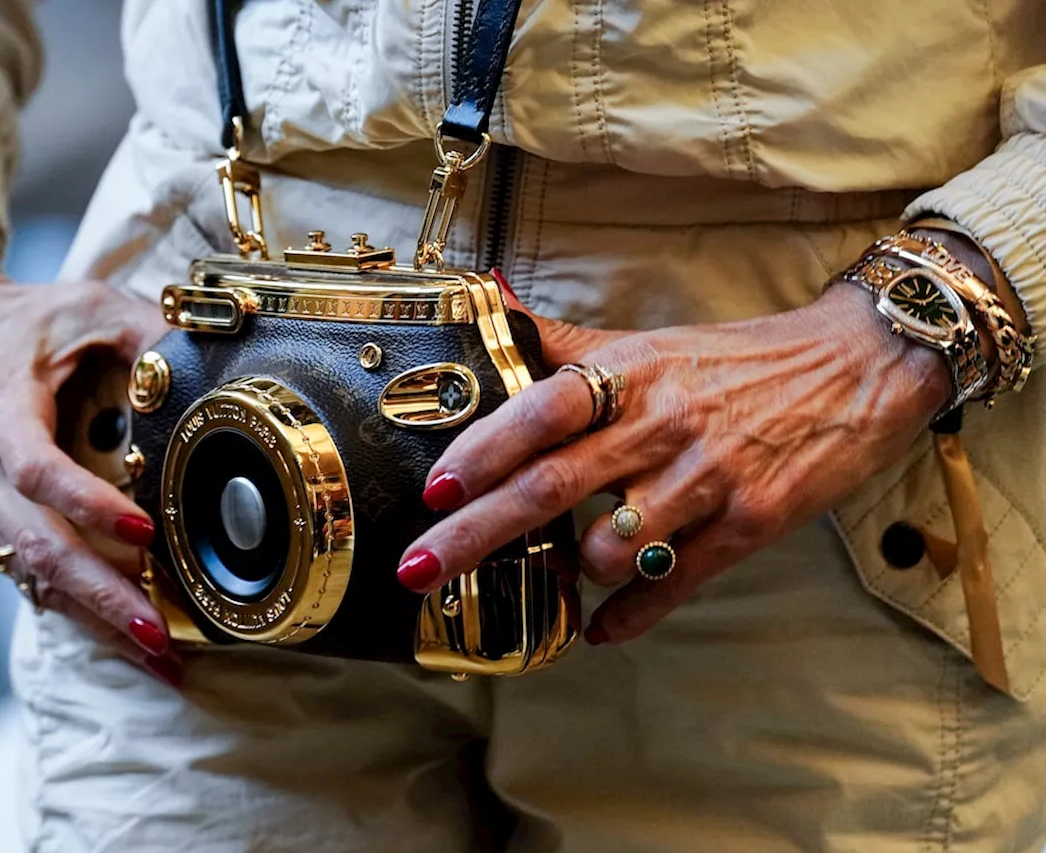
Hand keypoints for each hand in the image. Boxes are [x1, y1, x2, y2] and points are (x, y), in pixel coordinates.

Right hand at [0, 249, 183, 684]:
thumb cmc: (6, 321)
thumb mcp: (79, 305)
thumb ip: (143, 328)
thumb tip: (207, 357)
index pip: (39, 472)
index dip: (90, 507)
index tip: (145, 534)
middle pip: (38, 548)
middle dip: (103, 598)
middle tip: (160, 638)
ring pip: (32, 574)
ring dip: (94, 619)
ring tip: (155, 657)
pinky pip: (24, 571)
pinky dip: (72, 603)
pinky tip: (117, 632)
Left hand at [397, 282, 950, 643]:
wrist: (858, 365)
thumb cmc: (736, 360)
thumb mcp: (649, 341)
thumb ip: (564, 341)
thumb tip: (489, 299)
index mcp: (633, 373)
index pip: (544, 407)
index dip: (486, 447)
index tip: (438, 486)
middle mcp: (664, 424)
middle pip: (554, 486)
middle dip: (477, 533)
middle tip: (420, 569)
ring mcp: (709, 478)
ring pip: (615, 546)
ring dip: (572, 571)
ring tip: (559, 573)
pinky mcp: (752, 523)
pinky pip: (677, 584)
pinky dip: (632, 616)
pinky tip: (601, 630)